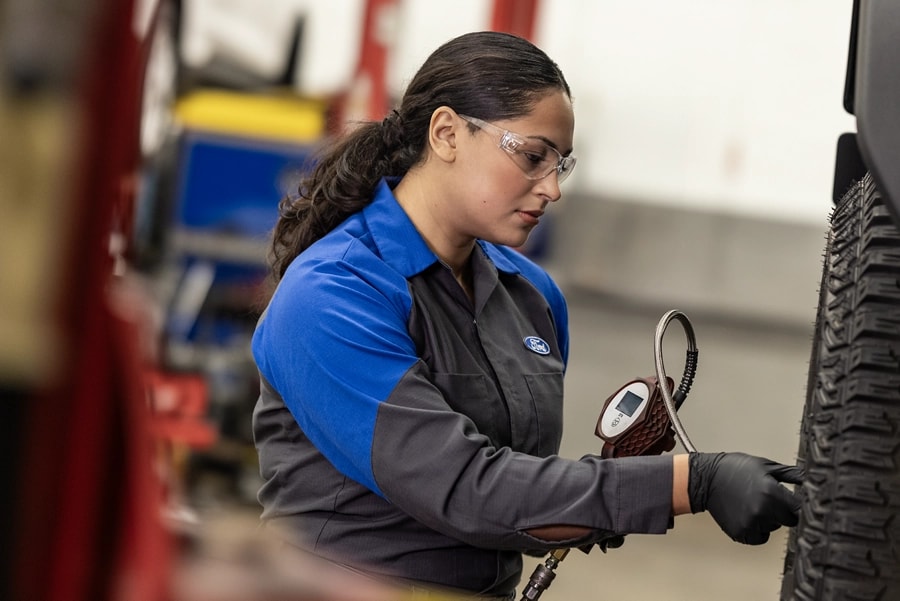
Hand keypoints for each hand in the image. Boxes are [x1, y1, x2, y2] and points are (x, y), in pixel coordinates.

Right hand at [688, 452, 802, 544]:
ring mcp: (752, 524)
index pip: (800, 509)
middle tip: (768, 498)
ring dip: (769, 519)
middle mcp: (763, 511)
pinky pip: (760, 537)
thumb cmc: (733, 469)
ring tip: (753, 503)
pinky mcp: (742, 534)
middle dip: (783, 510)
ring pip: (774, 528)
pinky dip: (757, 529)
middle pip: (789, 520)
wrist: (706, 479)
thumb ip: (792, 474)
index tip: (795, 502)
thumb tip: (813, 478)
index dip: (798, 505)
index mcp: (772, 492)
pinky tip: (747, 514)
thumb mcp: (765, 466)